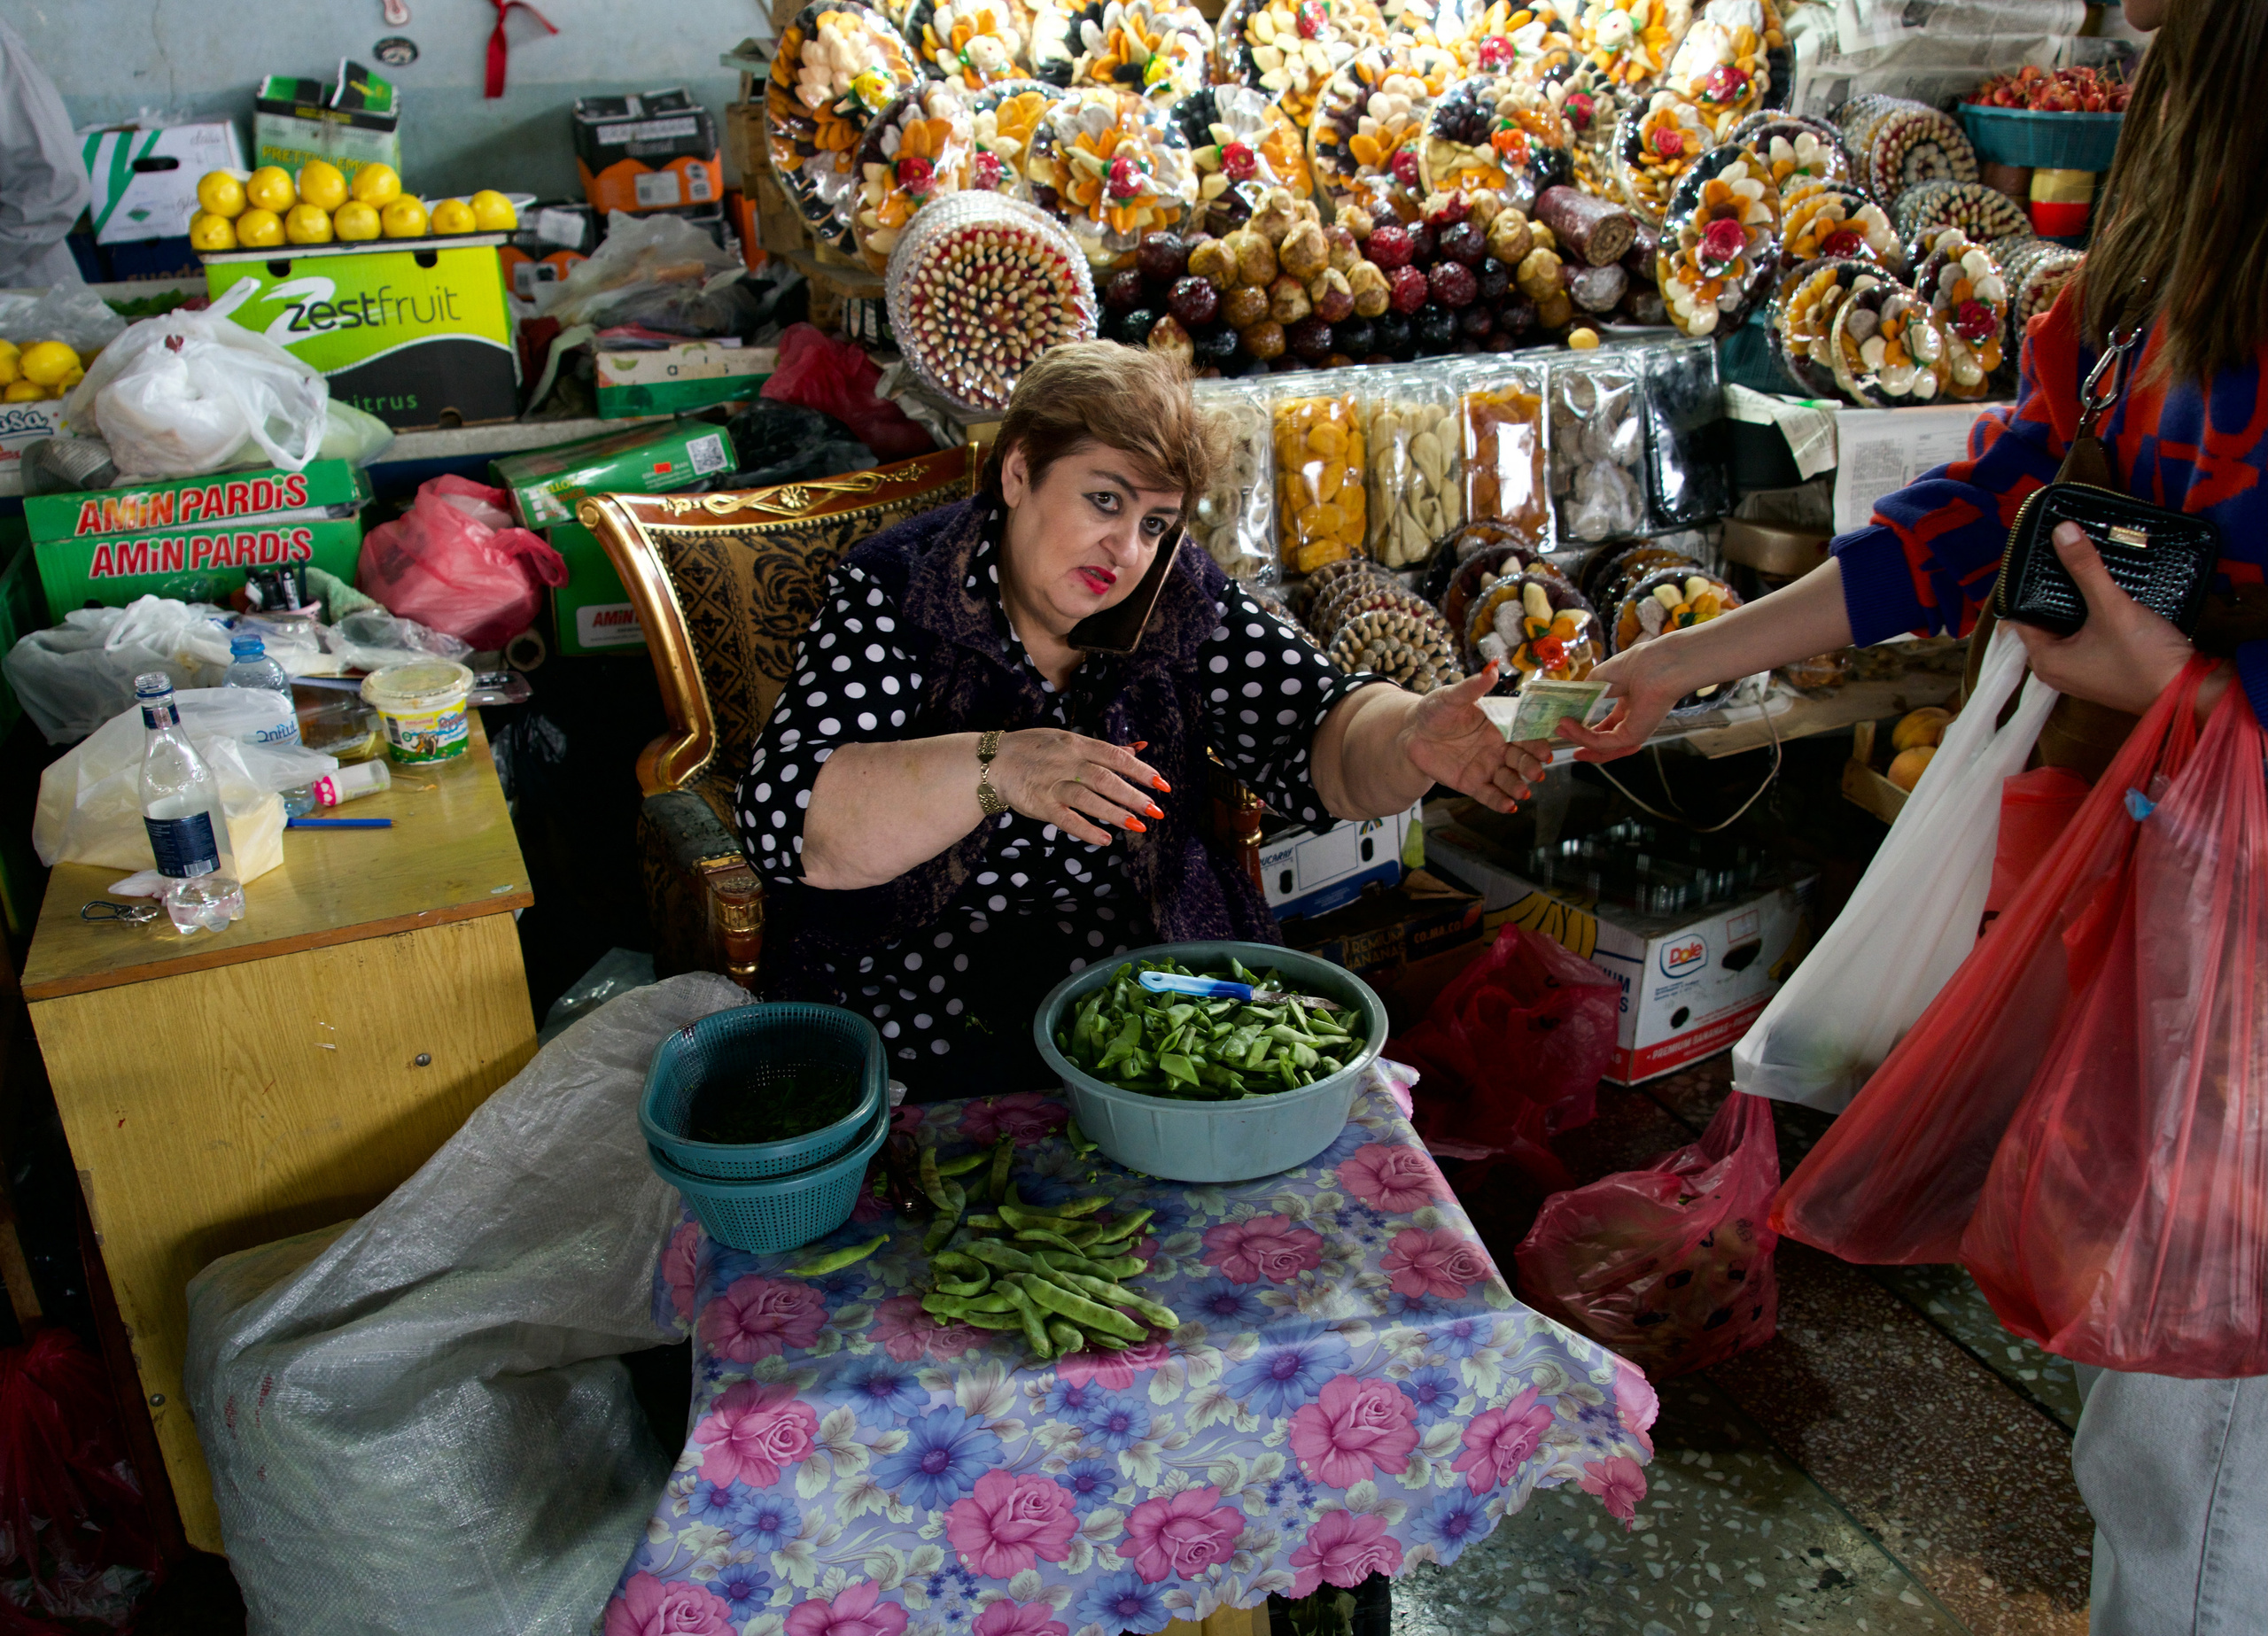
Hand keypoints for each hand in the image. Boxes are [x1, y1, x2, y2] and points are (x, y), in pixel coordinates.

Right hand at [991, 729, 1165, 846]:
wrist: (993, 763)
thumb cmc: (1035, 750)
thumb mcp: (1069, 740)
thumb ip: (1104, 748)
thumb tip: (1139, 749)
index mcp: (1077, 743)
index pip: (1115, 756)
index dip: (1140, 770)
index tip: (1162, 784)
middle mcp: (1066, 762)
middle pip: (1106, 779)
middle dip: (1134, 796)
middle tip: (1156, 810)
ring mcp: (1052, 784)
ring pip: (1088, 798)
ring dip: (1115, 813)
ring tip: (1139, 826)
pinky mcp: (1040, 804)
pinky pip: (1066, 819)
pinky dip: (1086, 829)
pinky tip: (1106, 839)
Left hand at [1397, 663, 1550, 812]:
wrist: (1412, 733)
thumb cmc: (1436, 710)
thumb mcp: (1452, 696)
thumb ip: (1473, 687)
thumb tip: (1492, 669)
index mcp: (1501, 725)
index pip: (1525, 735)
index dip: (1537, 744)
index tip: (1546, 751)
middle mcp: (1499, 748)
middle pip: (1521, 759)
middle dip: (1530, 767)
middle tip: (1536, 774)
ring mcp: (1487, 767)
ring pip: (1508, 779)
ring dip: (1517, 786)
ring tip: (1522, 792)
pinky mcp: (1472, 783)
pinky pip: (1489, 794)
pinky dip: (1500, 802)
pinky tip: (1509, 806)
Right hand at [1553, 641, 1689, 761]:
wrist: (1657, 665)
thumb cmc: (1636, 665)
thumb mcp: (1601, 678)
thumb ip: (1585, 693)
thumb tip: (1568, 703)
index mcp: (1629, 707)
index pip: (1606, 726)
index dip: (1585, 729)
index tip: (1565, 724)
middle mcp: (1632, 722)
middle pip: (1604, 742)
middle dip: (1580, 741)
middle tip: (1560, 733)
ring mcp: (1633, 732)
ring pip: (1601, 746)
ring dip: (1578, 740)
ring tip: (1560, 731)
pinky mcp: (1631, 737)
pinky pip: (1602, 742)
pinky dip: (1582, 736)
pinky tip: (1568, 725)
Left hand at [2012, 522, 2196, 713]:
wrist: (2189, 692)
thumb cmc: (2145, 657)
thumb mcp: (2112, 607)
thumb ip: (2085, 569)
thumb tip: (2062, 530)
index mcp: (2045, 660)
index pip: (2020, 618)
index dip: (2025, 587)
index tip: (2034, 558)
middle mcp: (2055, 669)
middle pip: (2042, 621)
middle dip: (2050, 592)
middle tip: (2058, 556)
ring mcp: (2079, 670)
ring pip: (2066, 627)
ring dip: (2073, 602)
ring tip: (2079, 566)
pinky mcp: (2102, 667)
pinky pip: (2085, 635)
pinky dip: (2089, 616)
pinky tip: (2100, 592)